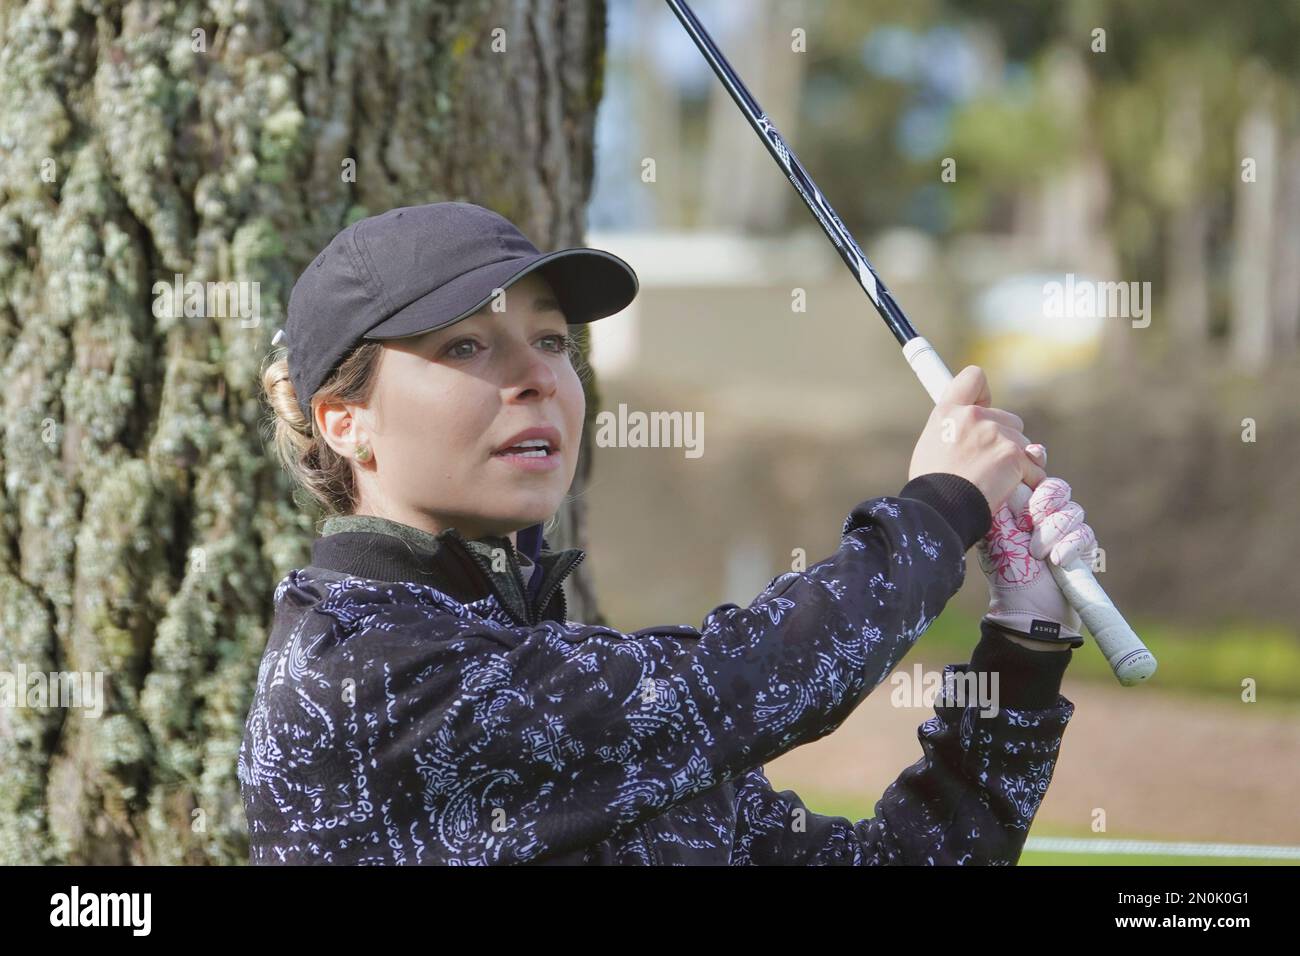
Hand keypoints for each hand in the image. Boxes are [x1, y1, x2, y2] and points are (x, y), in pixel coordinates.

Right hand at [907, 365, 1046, 513]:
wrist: (940, 510)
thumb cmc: (931, 486)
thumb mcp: (932, 446)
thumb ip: (954, 431)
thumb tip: (972, 435)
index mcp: (948, 411)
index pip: (973, 377)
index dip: (983, 394)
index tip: (983, 408)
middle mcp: (973, 416)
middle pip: (1008, 419)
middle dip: (1005, 440)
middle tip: (987, 465)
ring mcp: (996, 434)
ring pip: (1023, 444)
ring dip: (1015, 462)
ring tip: (993, 482)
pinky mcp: (1014, 455)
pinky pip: (1033, 468)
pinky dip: (1027, 481)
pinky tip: (1009, 492)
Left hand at [977, 476, 1096, 642]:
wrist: (1024, 611)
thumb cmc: (1005, 572)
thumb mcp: (995, 532)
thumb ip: (1000, 501)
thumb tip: (1002, 467)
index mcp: (1021, 506)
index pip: (1034, 472)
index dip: (1036, 460)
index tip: (1034, 454)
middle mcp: (1044, 515)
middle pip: (1058, 487)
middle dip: (1045, 501)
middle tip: (1030, 521)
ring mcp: (1065, 531)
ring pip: (1073, 510)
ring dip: (1054, 531)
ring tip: (1036, 552)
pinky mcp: (1082, 549)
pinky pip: (1085, 534)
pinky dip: (1071, 546)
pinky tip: (1056, 560)